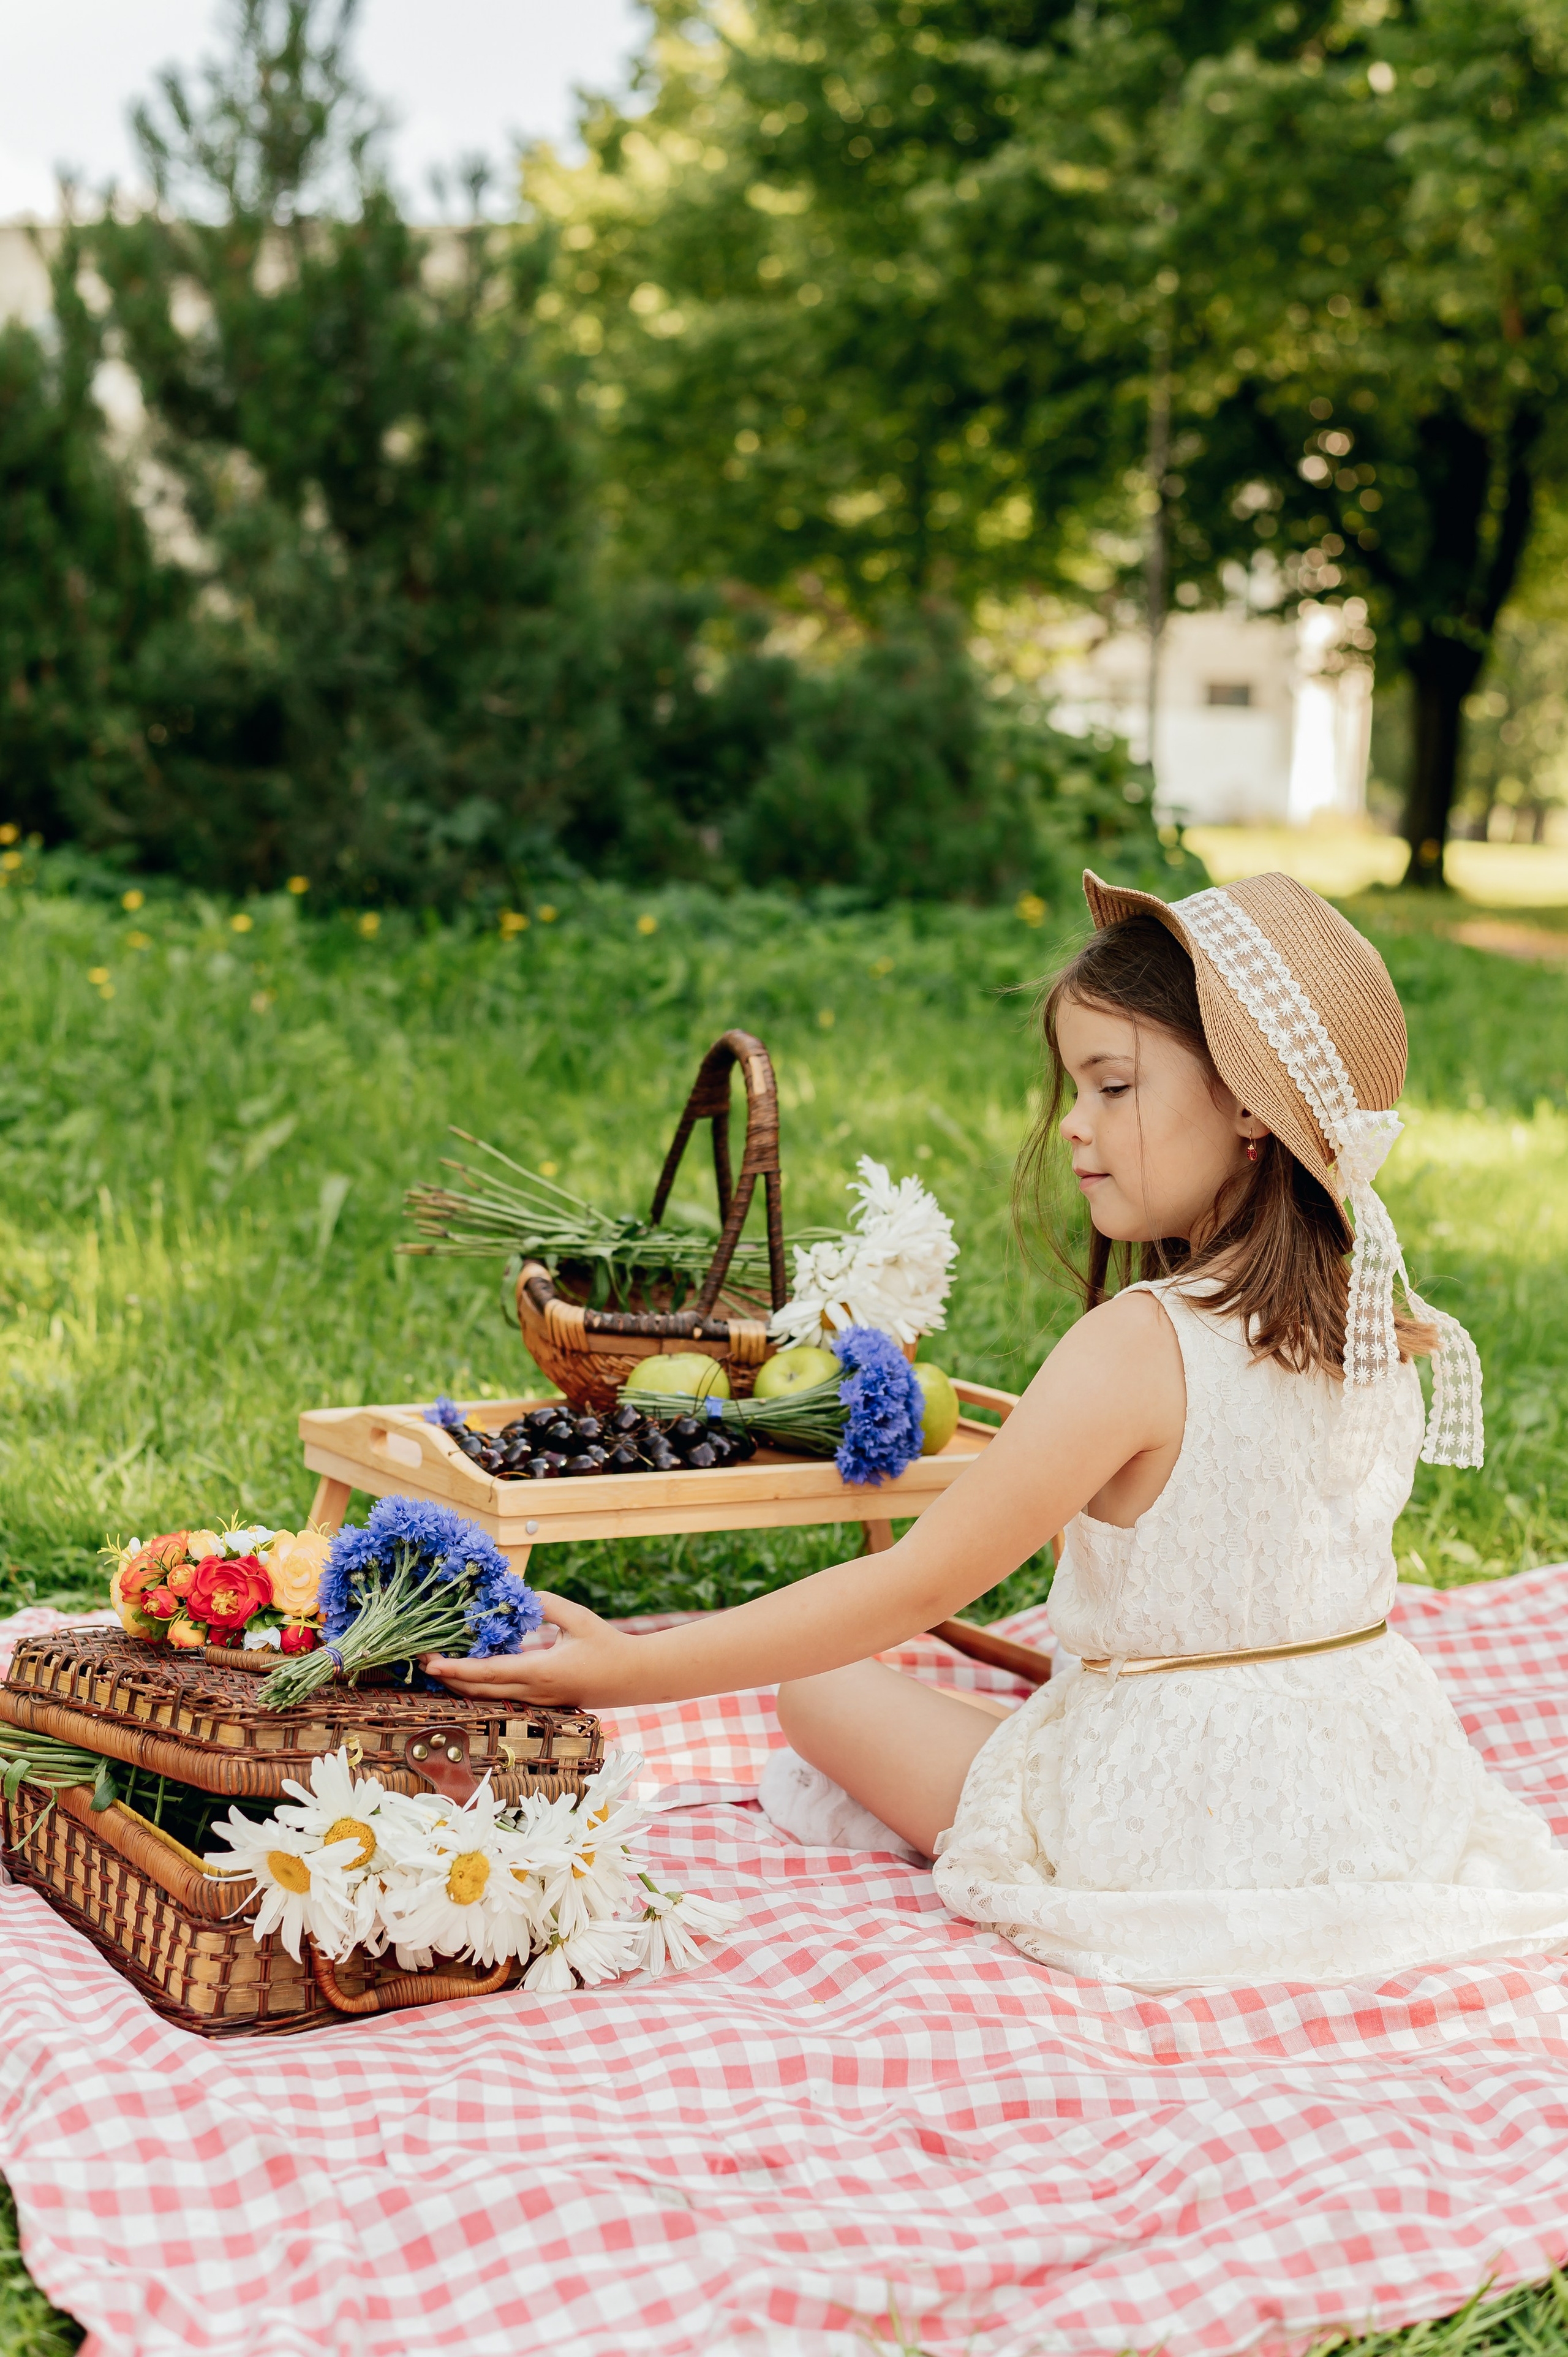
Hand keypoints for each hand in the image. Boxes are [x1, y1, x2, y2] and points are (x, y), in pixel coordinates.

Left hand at [422, 1592, 645, 1708]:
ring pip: (490, 1698)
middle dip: (449, 1679)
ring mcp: (538, 1702)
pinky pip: (504, 1697)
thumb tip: (519, 1595)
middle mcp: (534, 1692)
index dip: (456, 1670)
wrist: (634, 1678)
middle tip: (423, 1662)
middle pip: (480, 1692)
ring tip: (440, 1668)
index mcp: (541, 1672)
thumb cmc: (608, 1646)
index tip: (431, 1663)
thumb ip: (546, 1605)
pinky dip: (483, 1687)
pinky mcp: (543, 1703)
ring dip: (463, 1686)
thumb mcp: (578, 1618)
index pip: (488, 1674)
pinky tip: (473, 1674)